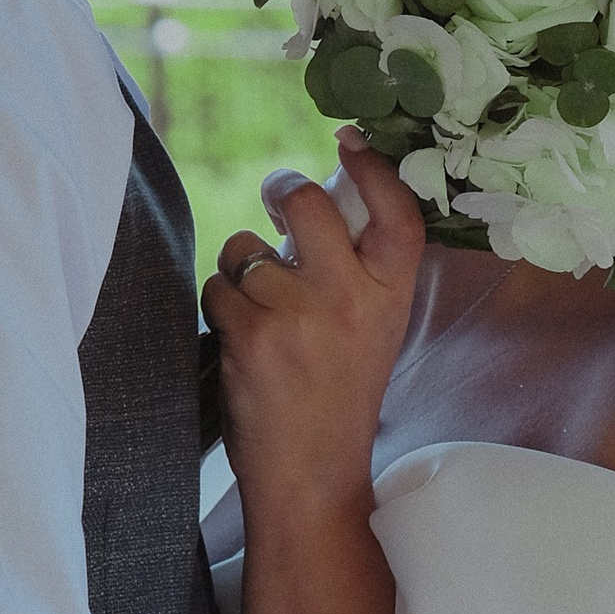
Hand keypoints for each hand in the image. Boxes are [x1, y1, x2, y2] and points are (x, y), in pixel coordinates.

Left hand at [201, 134, 425, 511]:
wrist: (312, 473)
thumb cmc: (338, 396)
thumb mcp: (374, 329)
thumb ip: (358, 271)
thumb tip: (316, 200)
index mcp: (391, 295)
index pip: (396, 213)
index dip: (373, 168)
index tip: (349, 140)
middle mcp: (351, 298)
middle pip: (306, 202)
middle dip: (279, 190)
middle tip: (274, 197)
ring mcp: (300, 314)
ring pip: (247, 248)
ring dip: (241, 270)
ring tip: (262, 314)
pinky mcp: (252, 334)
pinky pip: (217, 287)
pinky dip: (220, 307)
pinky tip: (242, 341)